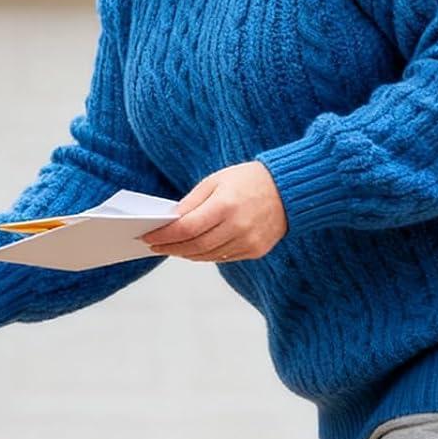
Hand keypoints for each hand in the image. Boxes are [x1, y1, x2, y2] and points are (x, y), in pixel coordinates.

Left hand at [142, 161, 286, 263]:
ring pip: (207, 255)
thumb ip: (192, 202)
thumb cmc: (249, 180)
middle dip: (171, 247)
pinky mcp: (255, 251)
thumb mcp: (217, 180)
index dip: (164, 235)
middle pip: (194, 246)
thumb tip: (171, 221)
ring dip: (186, 253)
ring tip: (172, 248)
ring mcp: (248, 242)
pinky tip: (194, 250)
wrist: (289, 190)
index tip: (148, 237)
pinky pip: (223, 257)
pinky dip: (205, 255)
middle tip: (155, 246)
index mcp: (225, 206)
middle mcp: (237, 227)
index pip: (186, 228)